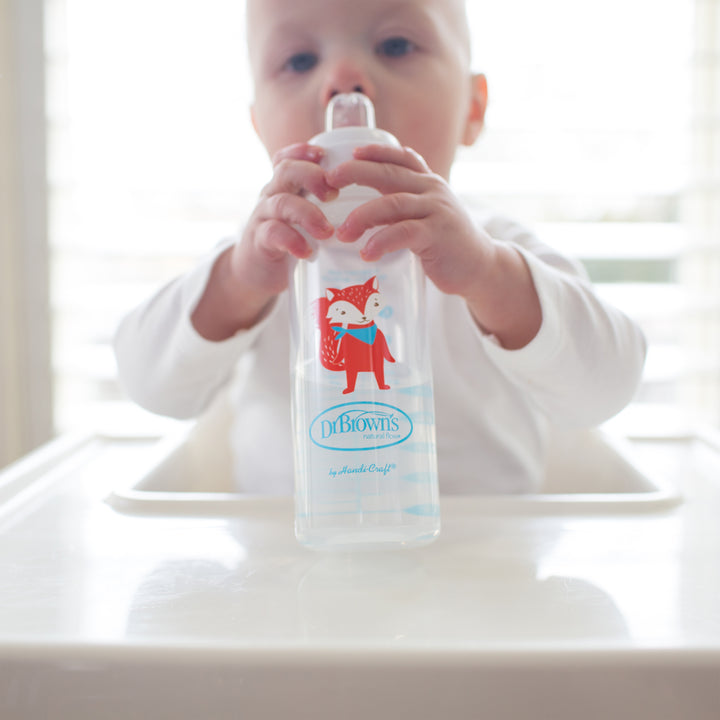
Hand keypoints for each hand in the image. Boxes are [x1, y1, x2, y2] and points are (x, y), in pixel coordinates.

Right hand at [231, 142, 337, 296]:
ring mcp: (263, 218)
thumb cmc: (290, 243)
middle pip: (285, 171)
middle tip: (334, 193)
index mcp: (284, 187)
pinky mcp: (259, 243)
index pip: (287, 158)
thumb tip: (368, 204)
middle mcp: (271, 196)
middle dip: (312, 176)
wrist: (258, 275)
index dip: (303, 151)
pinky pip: (272, 234)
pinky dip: (291, 241)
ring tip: (327, 231)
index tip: (323, 154)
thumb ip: (325, 208)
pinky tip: (307, 252)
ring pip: (281, 203)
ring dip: (307, 213)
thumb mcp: (304, 219)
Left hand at [327, 144, 541, 348]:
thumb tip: (363, 216)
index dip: (375, 151)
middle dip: (356, 173)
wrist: (480, 266)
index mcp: (427, 183)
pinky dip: (381, 241)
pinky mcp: (438, 234)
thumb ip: (402, 210)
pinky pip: (404, 233)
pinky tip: (367, 253)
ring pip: (392, 204)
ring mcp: (436, 210)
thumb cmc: (446, 244)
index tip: (350, 152)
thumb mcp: (426, 218)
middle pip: (388, 174)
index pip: (401, 157)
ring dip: (362, 217)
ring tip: (342, 233)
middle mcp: (432, 190)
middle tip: (328, 182)